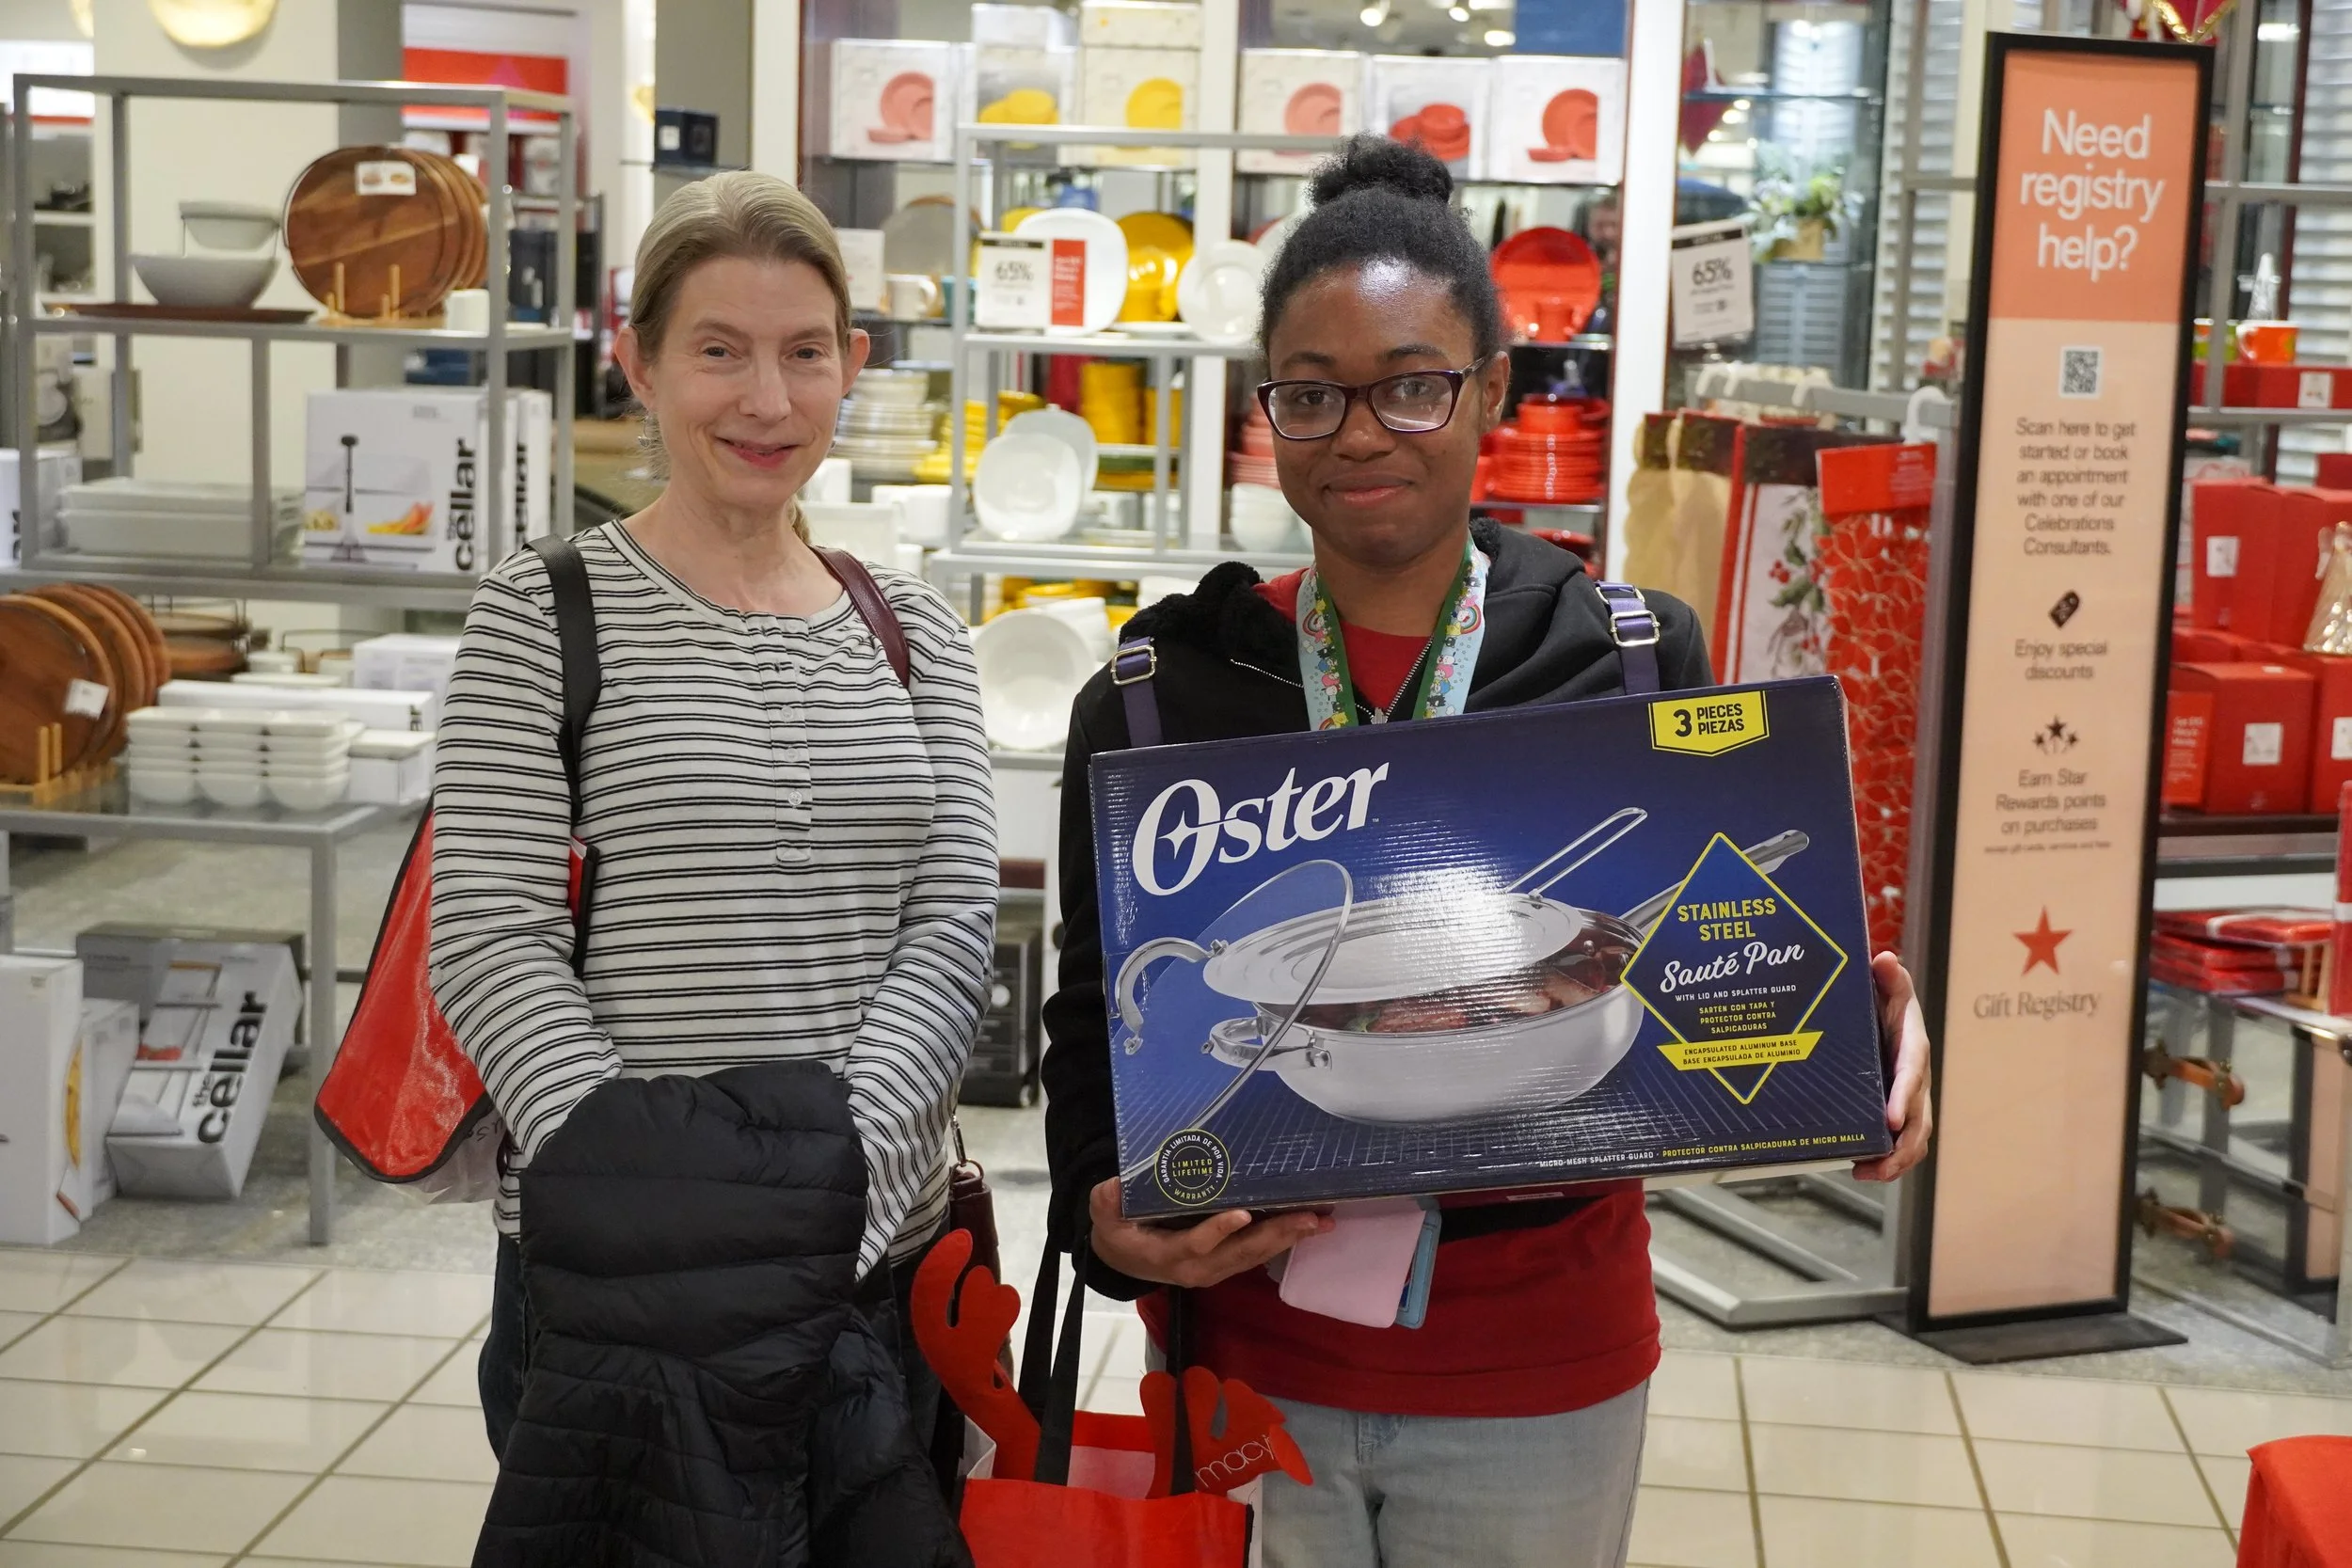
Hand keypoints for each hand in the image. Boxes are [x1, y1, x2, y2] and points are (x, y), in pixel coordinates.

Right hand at [1088, 1177, 1330, 1289]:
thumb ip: (1107, 1204)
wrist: (1125, 1260)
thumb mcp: (1104, 1219)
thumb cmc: (1118, 1233)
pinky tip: (1310, 1224)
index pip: (1197, 1244)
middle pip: (1242, 1252)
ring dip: (1290, 1237)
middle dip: (1277, 1234)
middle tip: (1311, 1217)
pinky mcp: (1228, 1264)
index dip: (1219, 1230)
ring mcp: (1217, 1268)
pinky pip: (1259, 1253)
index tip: (1242, 1213)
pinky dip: (1285, 1239)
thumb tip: (1112, 1187)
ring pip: (1257, 1254)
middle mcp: (1199, 1268)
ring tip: (1322, 1220)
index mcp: (1169, 1255)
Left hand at [1854, 951, 1932, 1182]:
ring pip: (1913, 1138)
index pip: (1912, 1074)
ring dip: (1895, 1161)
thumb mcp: (1887, 988)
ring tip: (1868, 1173)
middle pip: (1919, 1118)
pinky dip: (1887, 1161)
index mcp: (1913, 1048)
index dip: (1904, 1098)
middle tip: (1880, 1164)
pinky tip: (1861, 1169)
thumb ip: (1888, 977)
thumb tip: (1884, 959)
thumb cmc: (1884, 1001)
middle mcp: (1915, 1080)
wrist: (1882, 1016)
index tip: (1892, 1120)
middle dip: (1903, 1146)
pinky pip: (1900, 1143)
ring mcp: (1908, 1100)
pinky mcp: (1895, 1113)